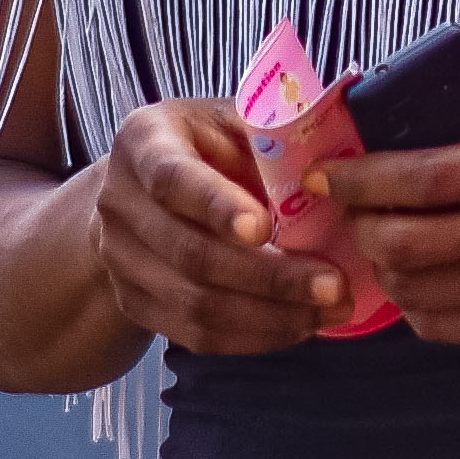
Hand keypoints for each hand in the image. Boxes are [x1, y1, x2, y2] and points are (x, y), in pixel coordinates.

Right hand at [87, 97, 346, 356]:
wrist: (142, 190)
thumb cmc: (207, 147)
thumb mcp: (232, 121)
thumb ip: (272, 137)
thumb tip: (340, 169)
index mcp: (144, 143)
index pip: (172, 179)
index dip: (216, 206)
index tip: (264, 227)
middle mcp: (120, 203)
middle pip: (190, 254)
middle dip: (269, 277)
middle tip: (332, 285)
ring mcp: (120, 260)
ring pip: (195, 304)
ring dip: (270, 316)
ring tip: (329, 310)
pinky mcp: (134, 303)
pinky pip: (196, 334)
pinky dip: (253, 337)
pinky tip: (299, 326)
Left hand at [320, 103, 459, 347]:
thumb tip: (412, 127)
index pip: (419, 177)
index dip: (359, 179)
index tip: (331, 174)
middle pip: (404, 241)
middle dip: (360, 224)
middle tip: (353, 208)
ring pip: (416, 289)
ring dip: (383, 265)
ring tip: (383, 240)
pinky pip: (446, 326)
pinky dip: (415, 303)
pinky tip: (418, 277)